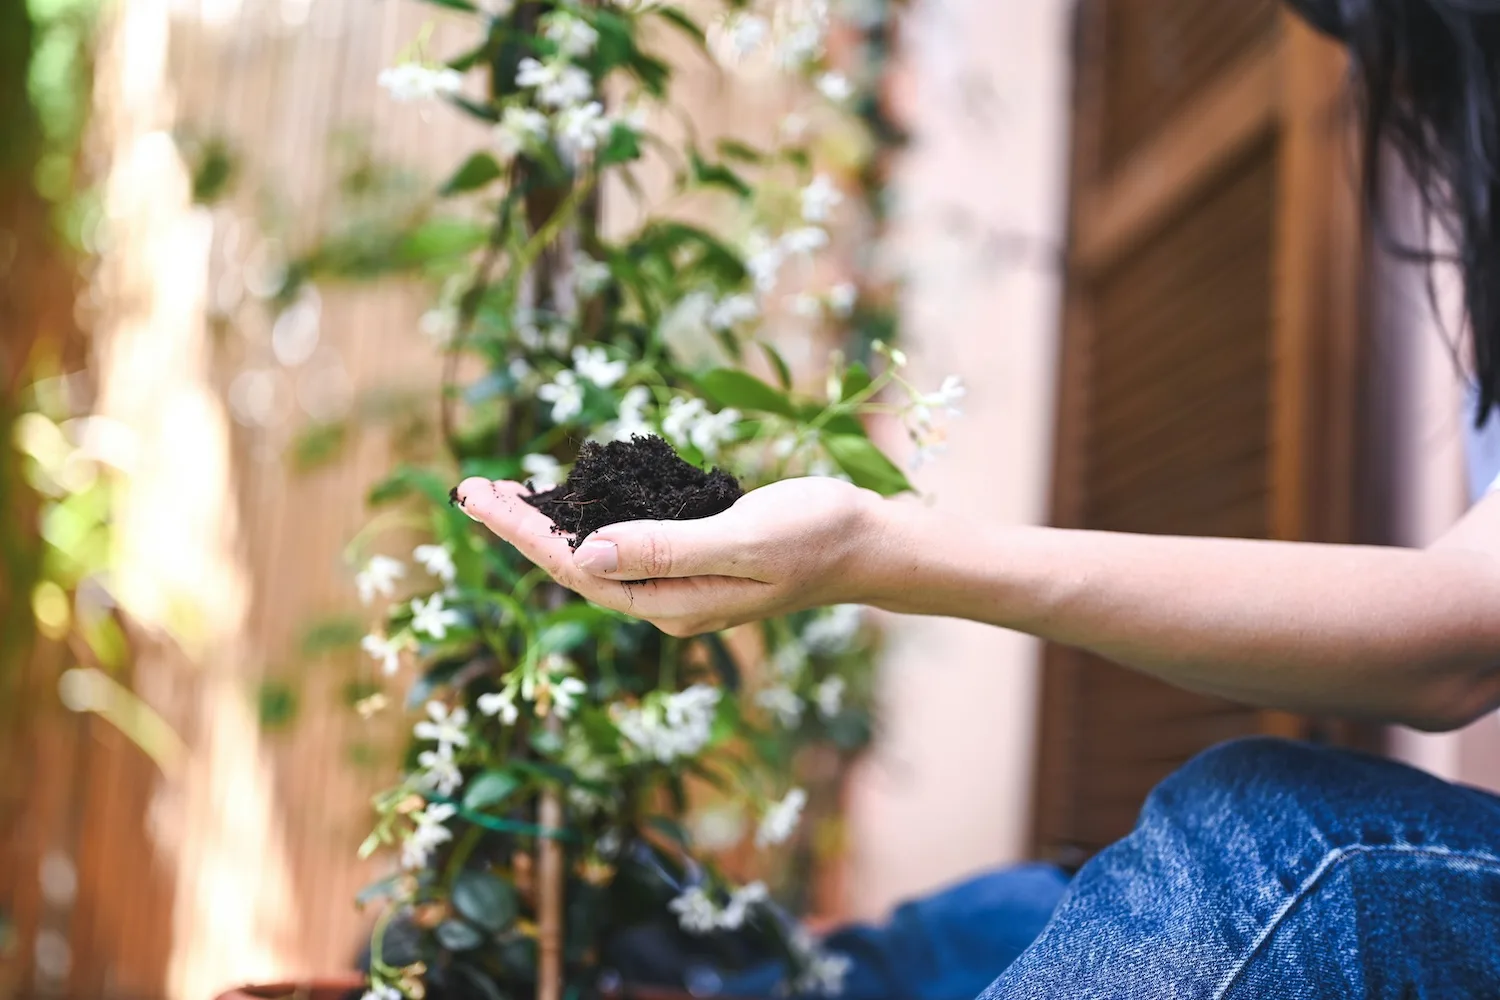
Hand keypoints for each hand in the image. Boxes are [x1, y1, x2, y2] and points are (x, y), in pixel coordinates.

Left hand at [454, 476, 883, 635]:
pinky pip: (624, 542)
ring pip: (596, 555)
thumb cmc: (817, 534)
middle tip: (471, 489)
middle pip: (575, 565)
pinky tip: (572, 498)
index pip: (577, 568)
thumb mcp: (743, 538)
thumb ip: (666, 548)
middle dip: (521, 528)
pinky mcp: (692, 560)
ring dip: (548, 523)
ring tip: (504, 492)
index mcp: (672, 603)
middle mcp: (666, 603)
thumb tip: (586, 554)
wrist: (868, 544)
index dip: (524, 532)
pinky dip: (588, 517)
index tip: (481, 497)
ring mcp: (679, 585)